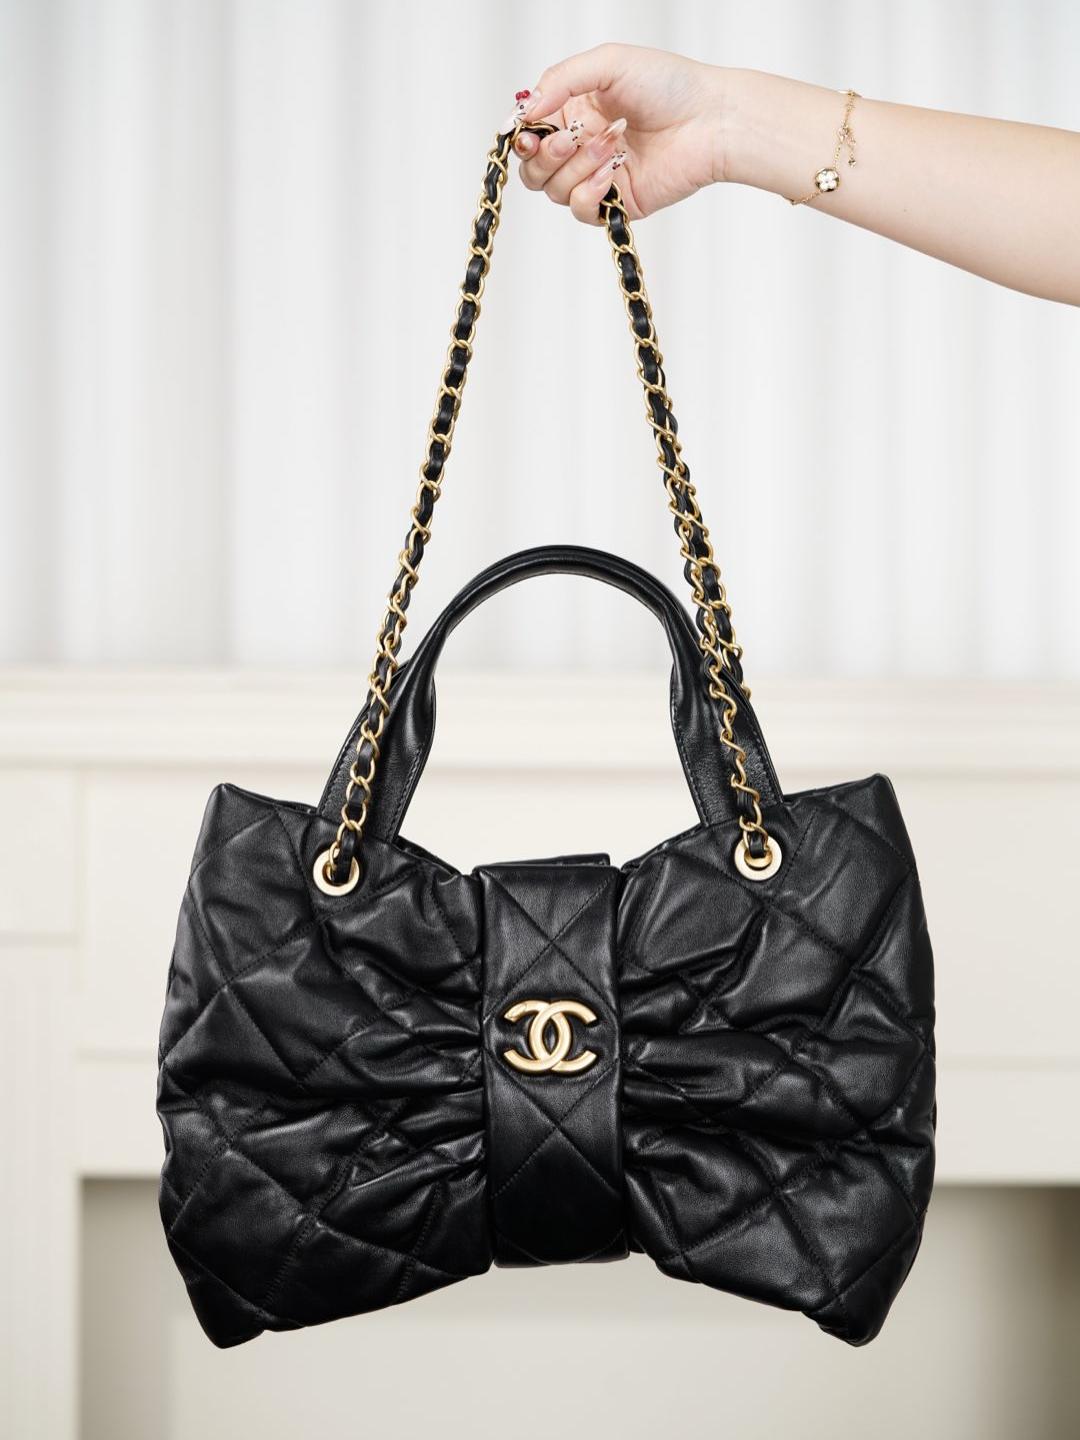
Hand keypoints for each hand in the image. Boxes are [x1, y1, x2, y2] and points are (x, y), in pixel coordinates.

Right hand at [512, 43, 726, 224]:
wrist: (710, 120)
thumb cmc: (669, 84)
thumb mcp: (609, 62)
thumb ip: (561, 79)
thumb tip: (525, 111)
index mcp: (575, 111)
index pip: (530, 134)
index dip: (522, 137)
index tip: (528, 133)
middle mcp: (581, 146)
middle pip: (533, 169)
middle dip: (545, 156)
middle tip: (570, 140)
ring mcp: (597, 177)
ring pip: (554, 190)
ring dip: (576, 167)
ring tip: (611, 145)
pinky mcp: (616, 203)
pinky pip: (581, 210)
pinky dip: (588, 193)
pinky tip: (611, 173)